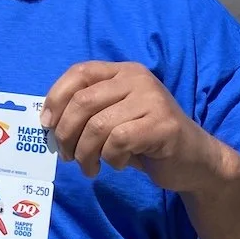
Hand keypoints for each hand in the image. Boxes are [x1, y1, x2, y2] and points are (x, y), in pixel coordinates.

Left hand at [41, 62, 225, 191]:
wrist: (193, 160)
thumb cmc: (145, 140)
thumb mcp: (113, 117)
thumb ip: (86, 112)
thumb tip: (48, 121)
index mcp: (122, 71)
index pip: (79, 72)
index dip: (55, 98)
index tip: (47, 125)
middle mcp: (137, 78)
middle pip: (82, 101)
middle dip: (66, 133)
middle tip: (67, 156)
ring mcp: (152, 99)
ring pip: (98, 125)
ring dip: (85, 153)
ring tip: (89, 167)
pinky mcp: (162, 125)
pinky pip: (118, 142)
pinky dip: (110, 158)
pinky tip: (117, 164)